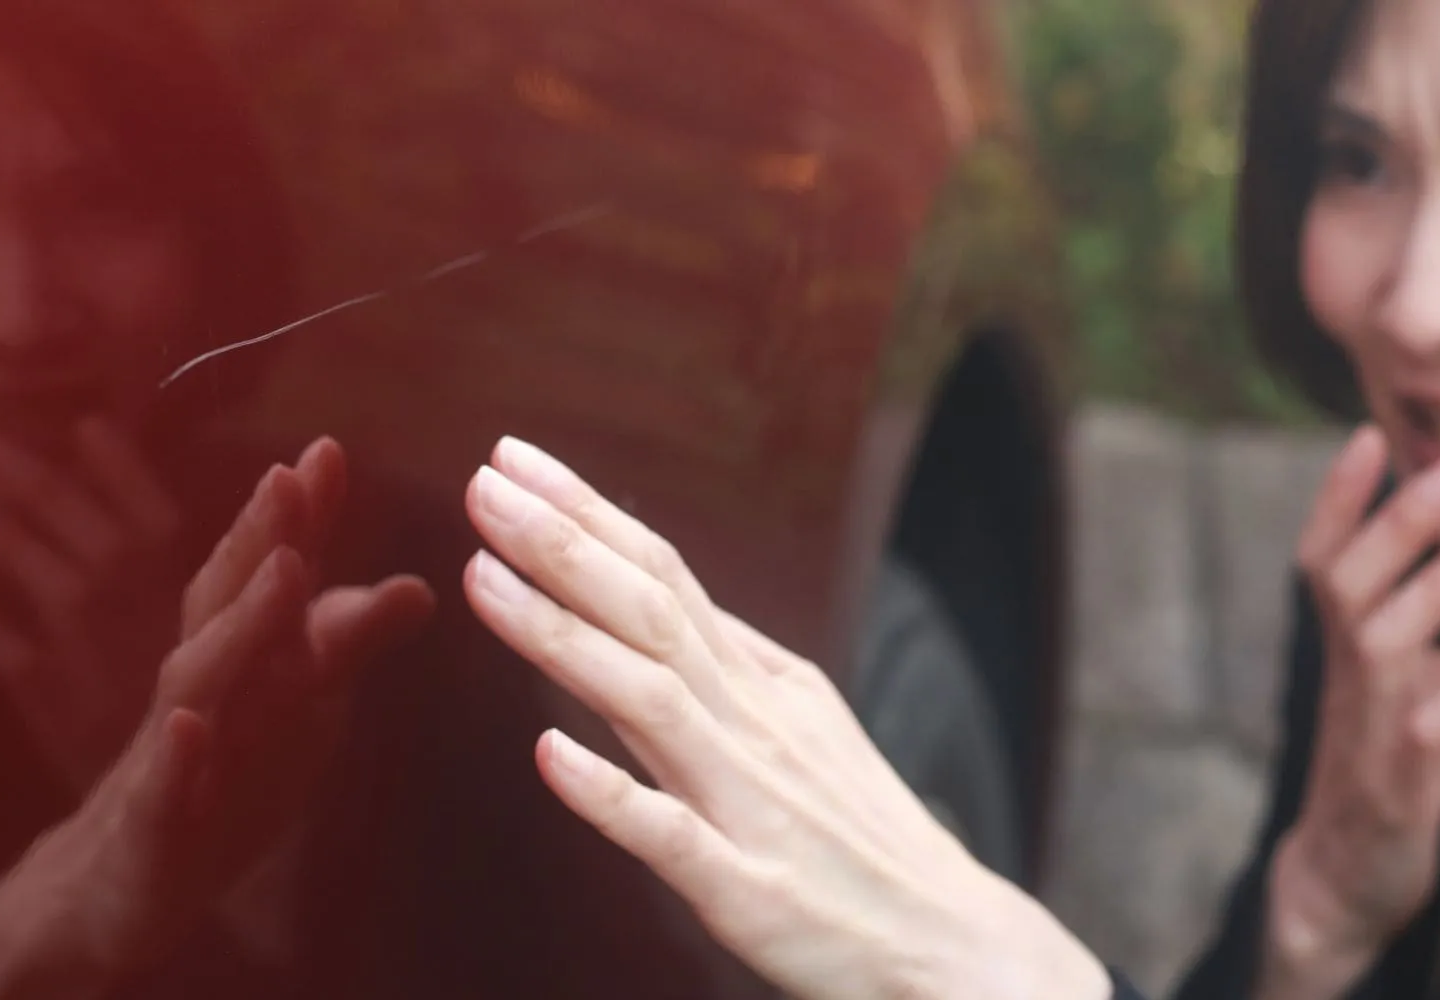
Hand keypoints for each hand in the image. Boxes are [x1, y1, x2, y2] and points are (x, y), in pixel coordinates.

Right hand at [0, 438, 433, 999]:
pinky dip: (172, 760)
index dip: (293, 520)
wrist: (93, 904)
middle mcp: (194, 698)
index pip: (259, 582)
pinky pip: (158, 794)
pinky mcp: (145, 836)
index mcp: (229, 670)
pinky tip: (187, 728)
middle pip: (222, 605)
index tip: (327, 450)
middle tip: (296, 473)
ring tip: (285, 568)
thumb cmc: (202, 796)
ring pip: (198, 683)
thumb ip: (333, 650)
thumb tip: (416, 589)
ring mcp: (165, 762)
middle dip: (262, 538)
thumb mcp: (283, 724)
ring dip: (240, 624)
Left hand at [461, 437, 1110, 999]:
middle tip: (485, 483)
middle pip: (650, 613)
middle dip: (562, 544)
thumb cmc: (862, 841)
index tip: (516, 460)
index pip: (666, 576)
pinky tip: (549, 753)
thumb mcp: (807, 727)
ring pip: (650, 699)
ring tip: (485, 576)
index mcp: (764, 684)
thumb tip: (669, 601)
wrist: (954, 943)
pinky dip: (612, 794)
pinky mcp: (749, 889)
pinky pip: (673, 837)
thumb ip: (731, 668)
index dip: (588, 516)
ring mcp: (750, 804)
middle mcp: (753, 726)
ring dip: (563, 634)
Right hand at [1259, 427, 1439, 997]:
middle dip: (1398, 522)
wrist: (1347, 868)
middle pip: (1350, 581)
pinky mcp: (1399, 776)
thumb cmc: (1389, 763)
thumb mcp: (1426, 690)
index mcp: (1344, 645)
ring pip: (1389, 640)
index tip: (1369, 433)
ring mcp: (1367, 722)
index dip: (1339, 497)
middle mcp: (1347, 673)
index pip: (1323, 556)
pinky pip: (1438, 721)